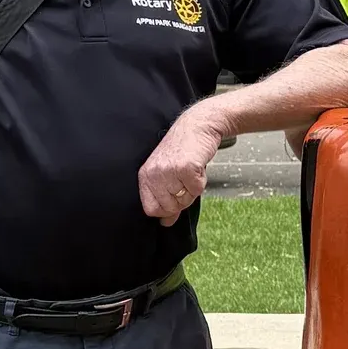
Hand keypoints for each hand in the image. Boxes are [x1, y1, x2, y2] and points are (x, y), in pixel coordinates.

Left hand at [139, 105, 226, 225]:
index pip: (150, 209)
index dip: (165, 208)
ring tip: (191, 171)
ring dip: (192, 190)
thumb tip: (165, 223)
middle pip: (169, 207)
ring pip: (183, 200)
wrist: (198, 125)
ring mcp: (169, 171)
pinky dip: (201, 182)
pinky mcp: (187, 168)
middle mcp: (154, 174)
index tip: (174, 196)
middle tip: (185, 180)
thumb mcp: (167, 172)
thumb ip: (165, 198)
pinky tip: (198, 167)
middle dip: (182, 199)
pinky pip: (197, 190)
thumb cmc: (183, 149)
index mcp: (145, 176)